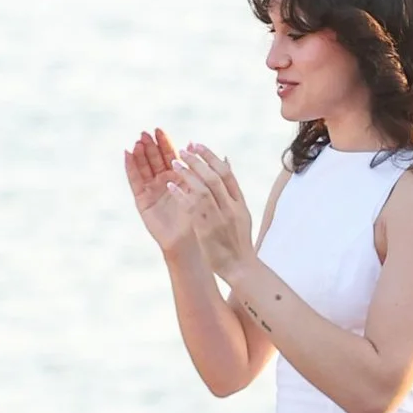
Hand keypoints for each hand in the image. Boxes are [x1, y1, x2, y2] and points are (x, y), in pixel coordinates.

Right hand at [124, 129, 196, 255]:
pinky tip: (127, 154)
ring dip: (139, 154)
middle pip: (154, 159)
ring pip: (143, 168)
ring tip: (137, 141)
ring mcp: (152, 191)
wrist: (191, 243)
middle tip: (145, 132)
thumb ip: (195, 166)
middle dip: (150, 145)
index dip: (163, 143)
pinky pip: (135, 181)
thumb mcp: (200, 188)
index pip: (169, 156)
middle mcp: (164, 183)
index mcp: (179, 178)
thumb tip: (193, 143)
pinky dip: (130, 167)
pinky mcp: (142, 201)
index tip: (158, 129)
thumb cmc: (200, 217)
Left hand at [163, 143, 254, 278]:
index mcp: (239, 203)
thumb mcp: (241, 214)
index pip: (226, 173)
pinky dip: (181, 193)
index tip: (198, 145)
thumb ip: (232, 190)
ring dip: (187, 173)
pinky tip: (170, 184)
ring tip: (174, 162)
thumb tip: (226, 161)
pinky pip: (192, 207)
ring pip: (202, 189)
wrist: (240, 267)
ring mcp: (219, 218)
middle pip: (214, 177)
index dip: (211, 157)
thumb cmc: (238, 241)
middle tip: (183, 149)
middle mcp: (231, 207)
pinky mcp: (206, 229)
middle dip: (198, 160)